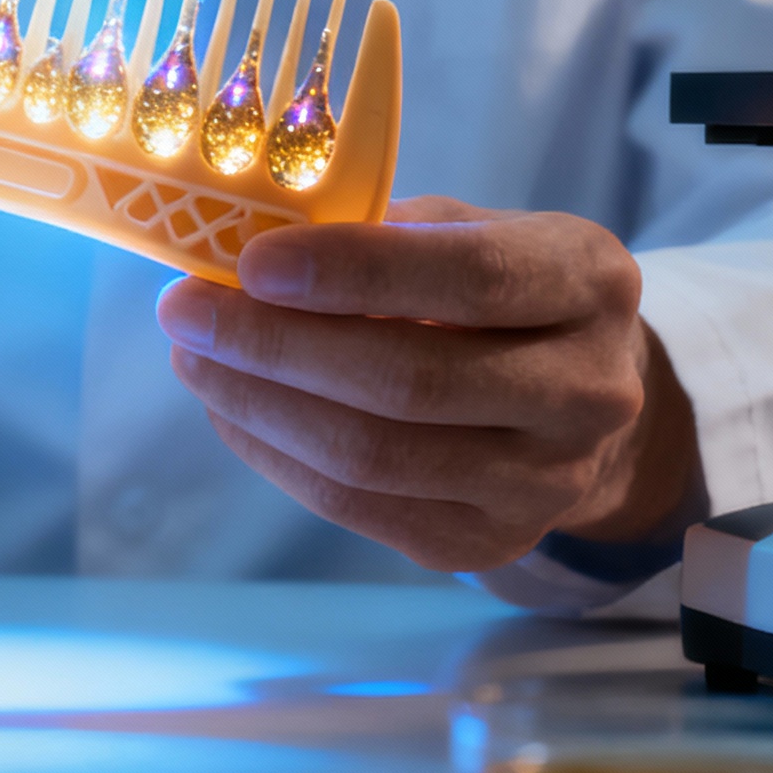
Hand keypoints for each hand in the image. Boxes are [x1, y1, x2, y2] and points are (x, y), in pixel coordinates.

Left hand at [154, 196, 694, 573]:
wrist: (582, 400)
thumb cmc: (500, 293)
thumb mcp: (469, 231)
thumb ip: (378, 232)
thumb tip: (244, 248)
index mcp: (587, 283)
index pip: (470, 279)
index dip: (352, 273)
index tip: (251, 263)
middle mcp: (586, 390)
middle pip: (410, 382)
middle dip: (276, 347)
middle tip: (185, 312)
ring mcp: (544, 481)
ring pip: (373, 457)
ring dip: (259, 406)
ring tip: (194, 360)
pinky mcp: (490, 541)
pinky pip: (357, 507)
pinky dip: (276, 455)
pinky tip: (232, 410)